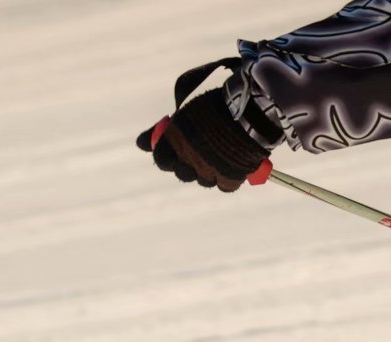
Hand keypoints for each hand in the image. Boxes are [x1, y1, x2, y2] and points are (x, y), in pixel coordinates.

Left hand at [136, 87, 276, 192]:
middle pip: (182, 173)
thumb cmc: (217, 106)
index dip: (167, 155)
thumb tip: (139, 144)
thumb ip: (161, 131)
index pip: (161, 159)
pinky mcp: (230, 178)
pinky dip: (227, 177)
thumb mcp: (186, 115)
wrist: (251, 108)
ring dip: (209, 170)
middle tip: (201, 150)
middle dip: (188, 163)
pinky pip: (224, 186)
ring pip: (203, 180)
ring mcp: (209, 171)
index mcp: (175, 141)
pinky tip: (232, 163)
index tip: (175, 149)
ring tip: (220, 153)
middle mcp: (189, 159)